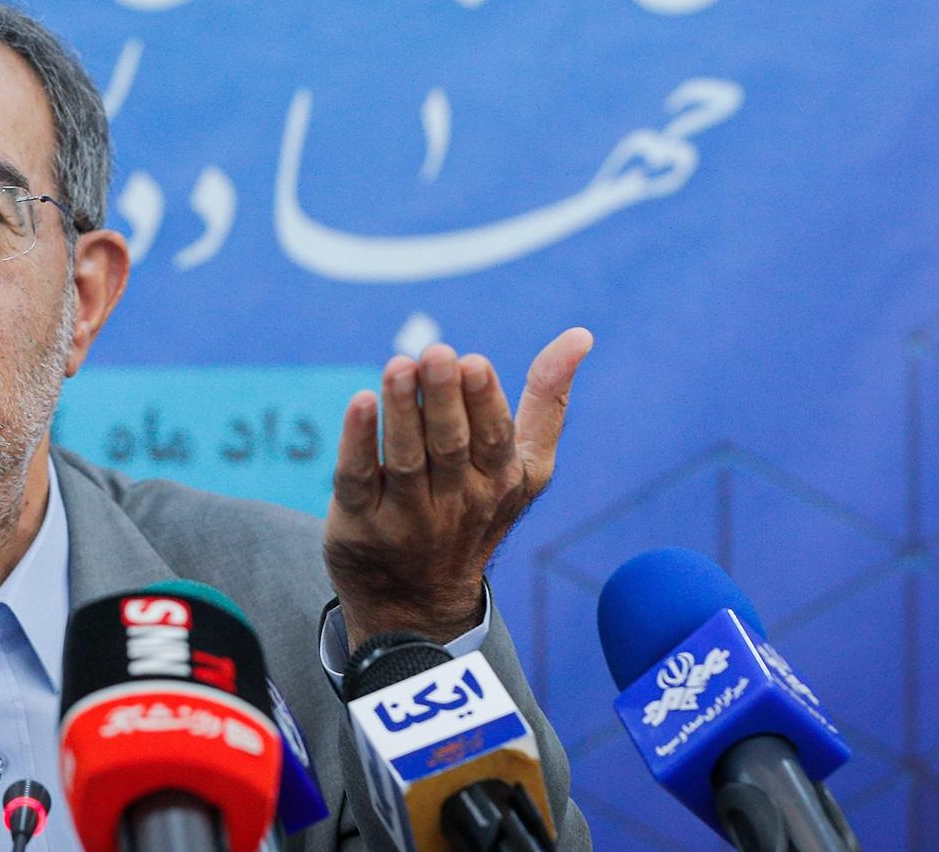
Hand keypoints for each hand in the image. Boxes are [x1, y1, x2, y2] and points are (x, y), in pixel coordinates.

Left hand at [324, 328, 593, 648]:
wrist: (420, 603)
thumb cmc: (478, 508)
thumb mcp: (526, 467)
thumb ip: (548, 401)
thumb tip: (580, 335)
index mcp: (500, 481)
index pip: (494, 439)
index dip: (483, 400)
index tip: (472, 362)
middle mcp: (457, 503)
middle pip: (450, 445)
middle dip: (443, 397)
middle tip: (436, 353)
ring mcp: (406, 518)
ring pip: (406, 460)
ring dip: (401, 411)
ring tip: (398, 366)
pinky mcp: (360, 524)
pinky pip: (359, 480)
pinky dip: (358, 443)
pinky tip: (360, 403)